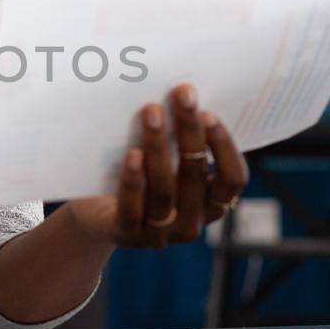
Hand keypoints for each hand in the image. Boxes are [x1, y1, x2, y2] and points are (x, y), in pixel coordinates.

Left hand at [63, 81, 249, 249]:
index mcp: (210, 205)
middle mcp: (191, 223)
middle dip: (190, 131)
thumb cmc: (141, 179)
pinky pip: (133, 209)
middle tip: (181, 95)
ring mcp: (160, 234)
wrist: (96, 217)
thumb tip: (185, 93)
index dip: (224, 148)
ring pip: (165, 190)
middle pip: (196, 176)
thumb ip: (181, 142)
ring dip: (159, 147)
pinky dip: (134, 181)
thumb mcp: (166, 163)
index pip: (233, 181)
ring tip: (151, 113)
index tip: (208, 113)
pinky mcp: (127, 236)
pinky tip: (132, 154)